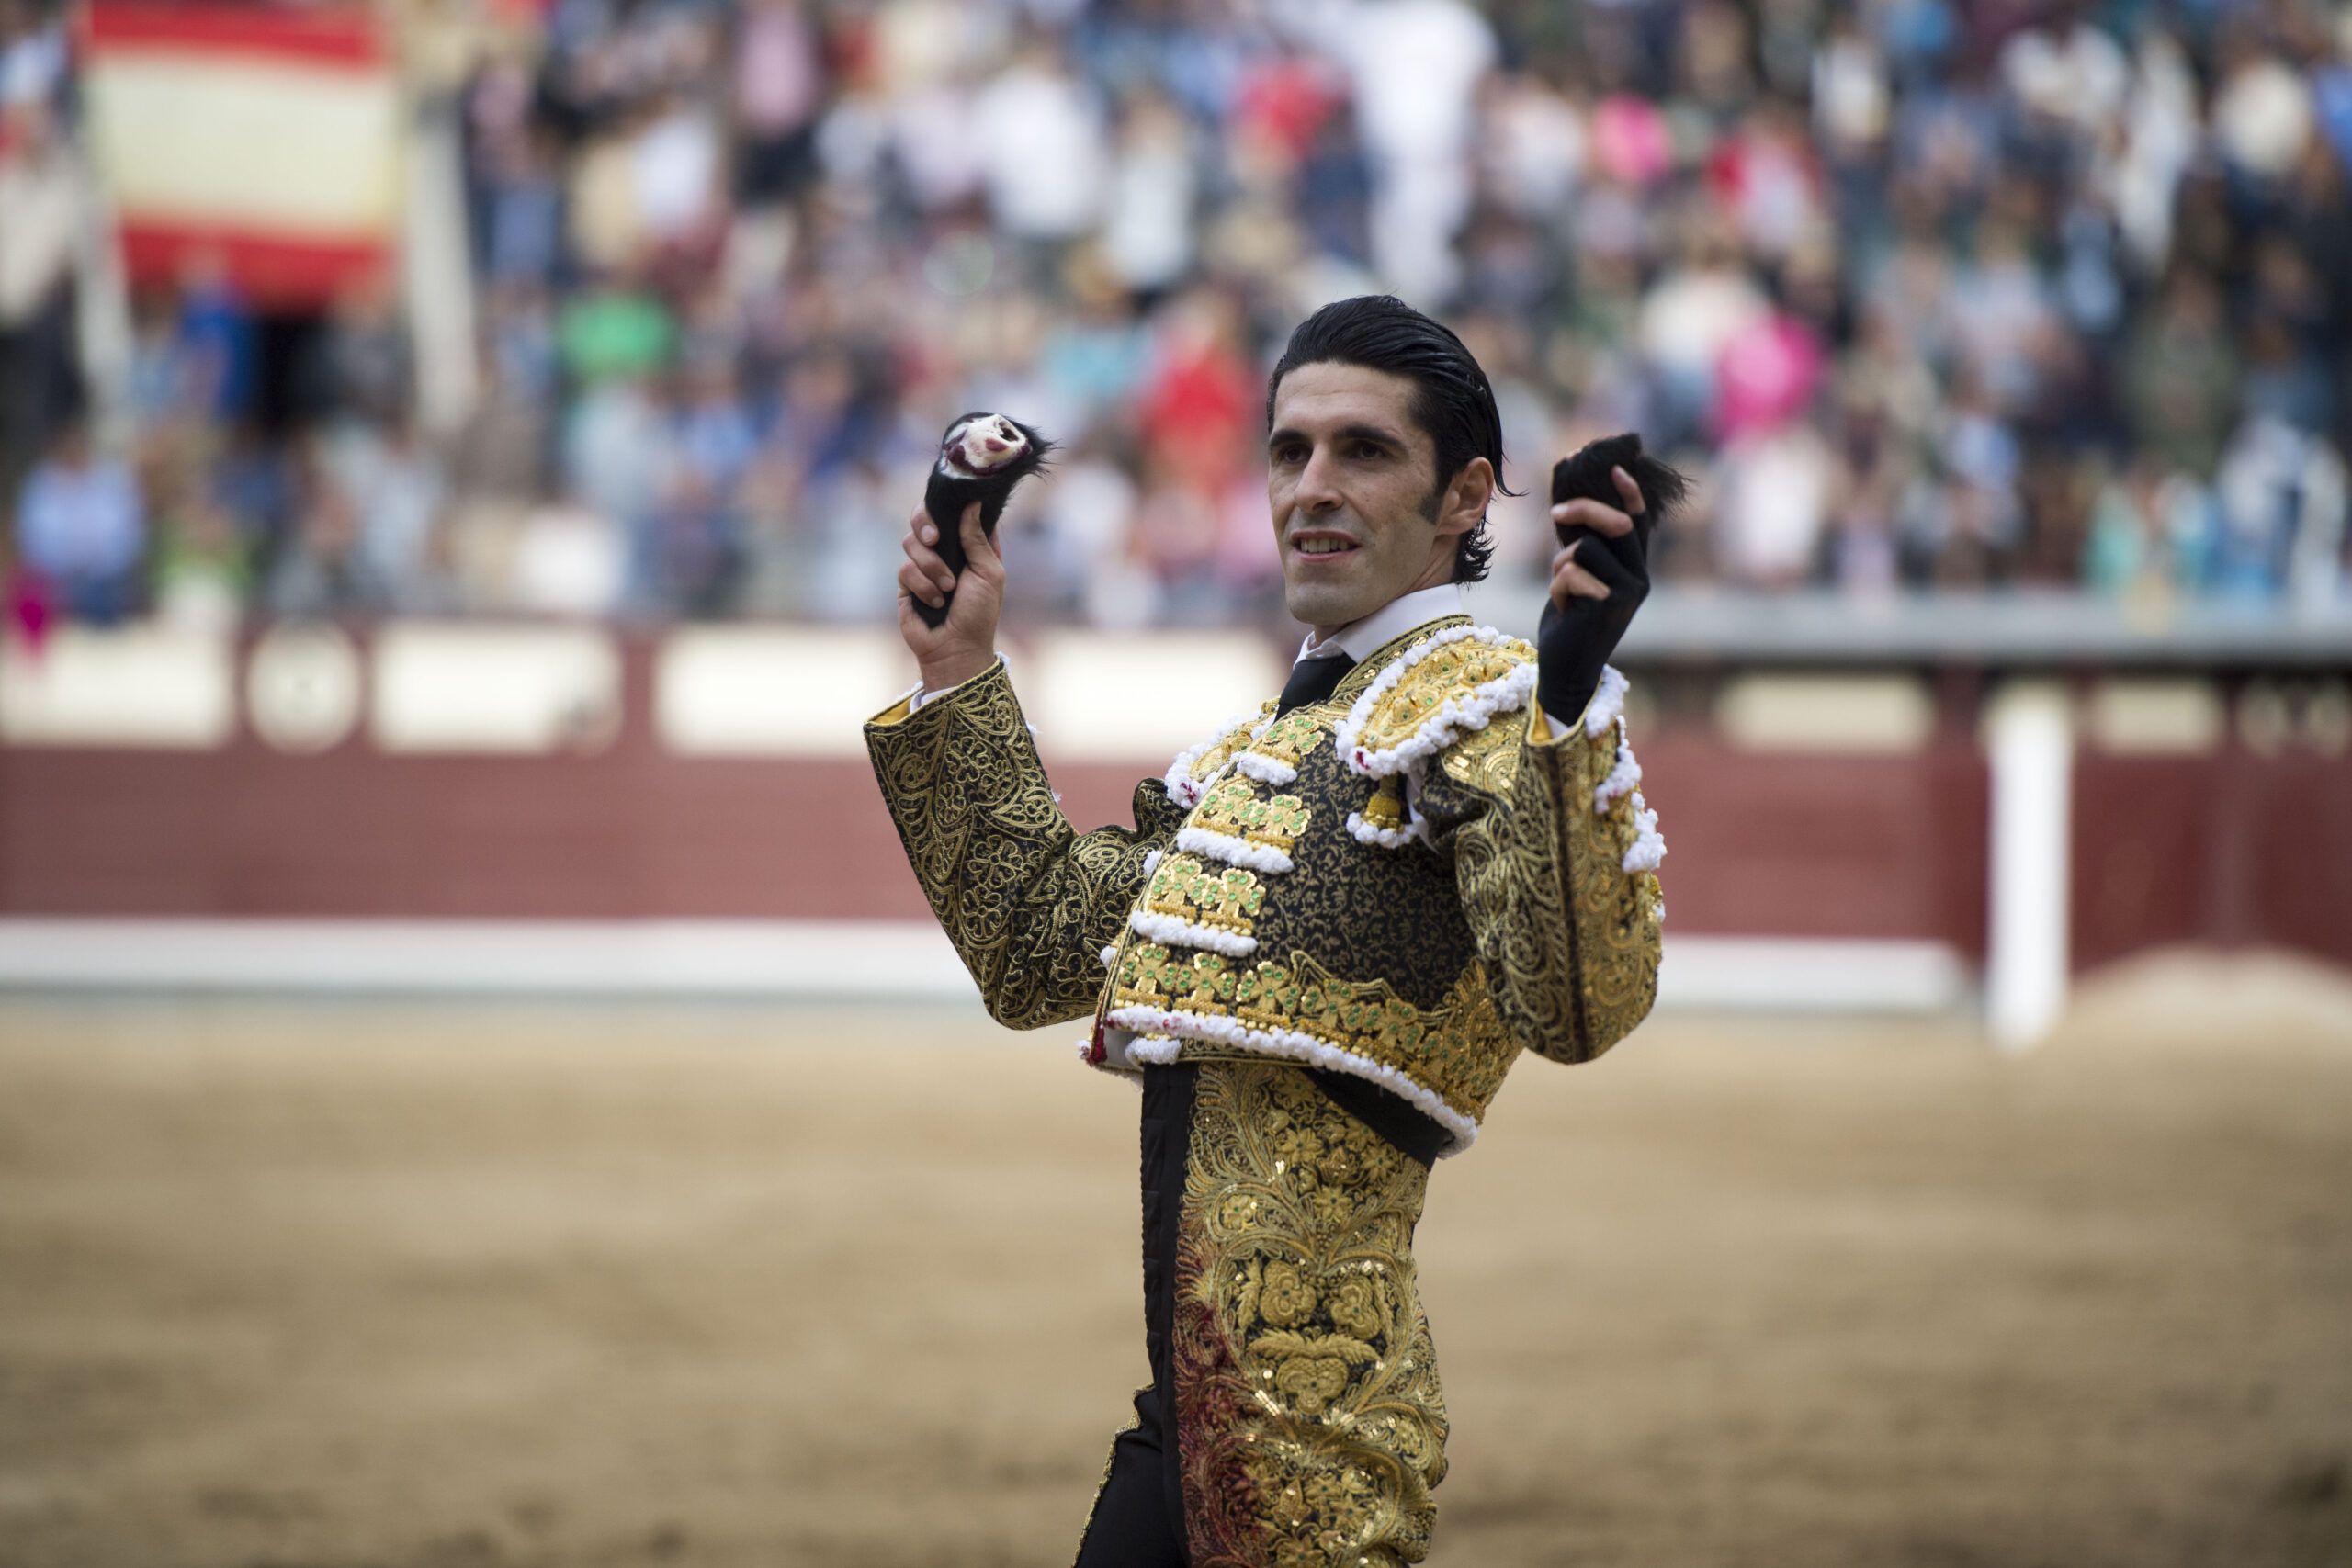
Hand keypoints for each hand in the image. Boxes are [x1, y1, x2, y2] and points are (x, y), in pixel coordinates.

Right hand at [897, 501, 1000, 692]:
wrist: (956, 648)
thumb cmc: (979, 613)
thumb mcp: (989, 573)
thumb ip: (977, 538)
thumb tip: (971, 503)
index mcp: (968, 545)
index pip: (953, 511)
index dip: (947, 504)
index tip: (950, 506)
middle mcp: (944, 551)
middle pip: (923, 517)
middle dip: (925, 522)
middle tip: (934, 537)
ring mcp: (923, 565)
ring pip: (911, 542)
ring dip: (931, 566)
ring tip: (947, 588)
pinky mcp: (906, 583)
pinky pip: (905, 568)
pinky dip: (922, 586)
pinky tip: (935, 602)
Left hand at [1537, 461, 1650, 723]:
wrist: (1567, 668)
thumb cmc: (1570, 620)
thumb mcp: (1577, 576)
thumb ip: (1579, 545)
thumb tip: (1567, 504)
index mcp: (1634, 568)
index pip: (1639, 523)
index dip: (1630, 494)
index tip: (1617, 468)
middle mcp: (1638, 578)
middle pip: (1615, 524)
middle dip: (1583, 510)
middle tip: (1556, 512)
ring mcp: (1627, 592)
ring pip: (1585, 547)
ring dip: (1560, 563)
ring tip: (1561, 587)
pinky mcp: (1608, 606)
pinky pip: (1571, 573)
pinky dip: (1557, 587)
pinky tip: (1565, 610)